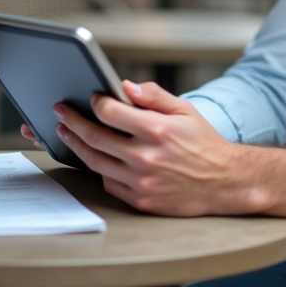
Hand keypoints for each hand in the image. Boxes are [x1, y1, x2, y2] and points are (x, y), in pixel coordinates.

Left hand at [53, 80, 285, 222]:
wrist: (225, 182)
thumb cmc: (204, 143)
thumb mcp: (184, 110)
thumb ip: (153, 96)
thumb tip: (124, 86)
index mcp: (156, 130)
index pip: (110, 112)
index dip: (95, 102)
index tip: (89, 97)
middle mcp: (146, 157)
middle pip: (94, 137)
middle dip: (72, 122)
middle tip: (60, 113)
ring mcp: (141, 181)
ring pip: (95, 161)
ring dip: (76, 145)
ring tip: (66, 133)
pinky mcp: (140, 200)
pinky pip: (109, 183)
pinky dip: (99, 168)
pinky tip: (95, 157)